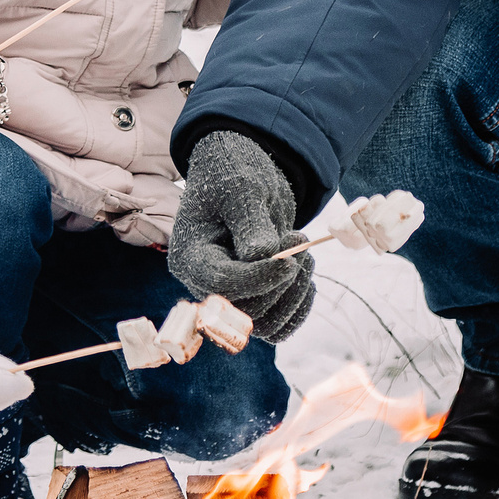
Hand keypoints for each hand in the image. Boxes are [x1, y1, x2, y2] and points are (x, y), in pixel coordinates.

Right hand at [168, 131, 315, 340]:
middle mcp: (206, 283)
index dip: (258, 278)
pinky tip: (307, 279)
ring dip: (293, 295)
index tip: (289, 261)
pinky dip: (297, 308)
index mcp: (191, 257)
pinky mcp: (254, 297)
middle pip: (244, 309)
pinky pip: (276, 325)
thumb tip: (262, 255)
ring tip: (306, 256)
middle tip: (300, 241)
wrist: (243, 172)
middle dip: (280, 281)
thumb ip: (250, 224)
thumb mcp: (243, 189)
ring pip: (264, 324)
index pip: (221, 283)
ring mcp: (232, 294)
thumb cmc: (234, 173)